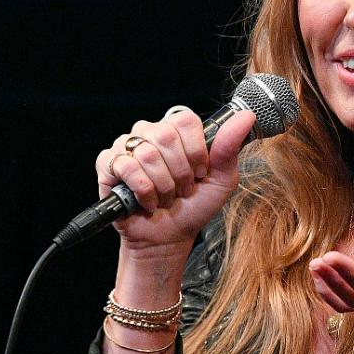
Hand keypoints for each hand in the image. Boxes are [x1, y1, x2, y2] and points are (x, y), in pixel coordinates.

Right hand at [97, 108, 255, 250]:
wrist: (169, 237)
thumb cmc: (194, 206)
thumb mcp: (222, 180)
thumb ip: (230, 147)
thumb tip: (246, 116)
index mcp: (177, 131)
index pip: (185, 120)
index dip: (196, 150)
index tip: (200, 173)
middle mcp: (150, 132)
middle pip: (167, 137)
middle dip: (180, 173)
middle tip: (182, 190)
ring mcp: (126, 146)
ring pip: (147, 154)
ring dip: (163, 185)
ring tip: (165, 197)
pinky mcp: (107, 164)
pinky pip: (126, 166)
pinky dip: (143, 190)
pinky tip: (146, 201)